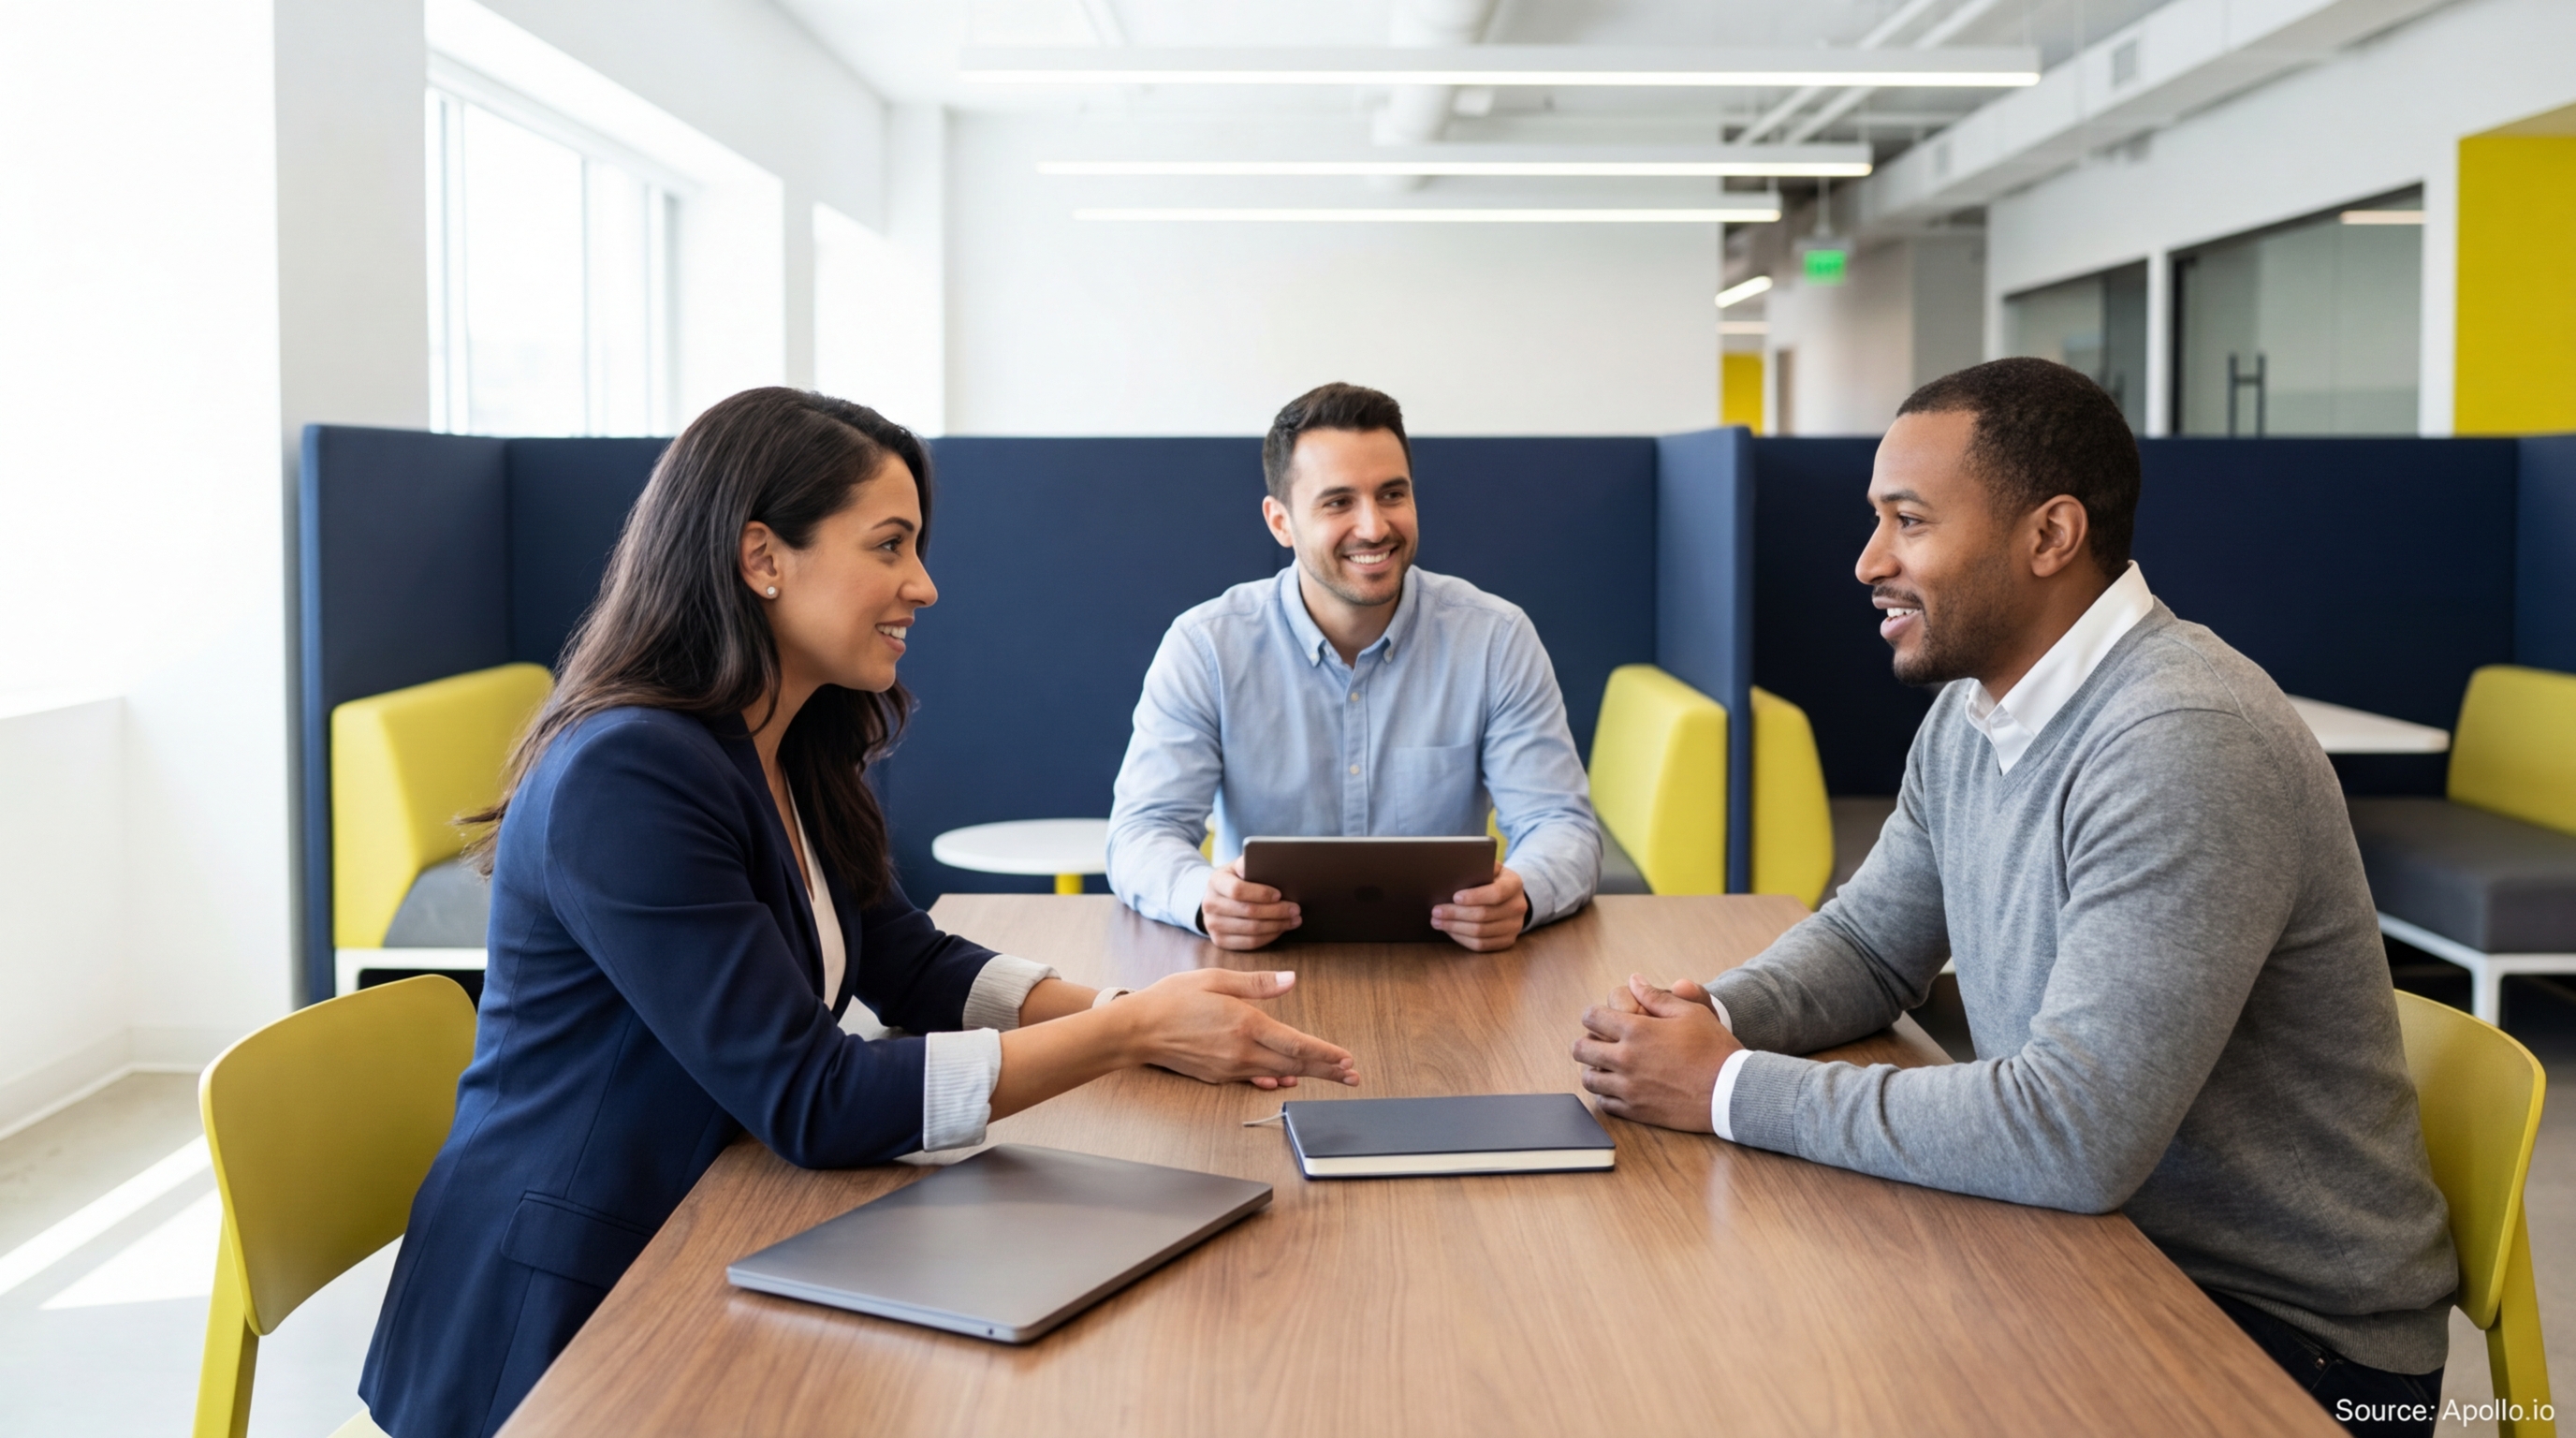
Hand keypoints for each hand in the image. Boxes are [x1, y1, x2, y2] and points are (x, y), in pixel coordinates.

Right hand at [1118, 968, 1357, 1088]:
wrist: (1137, 1029)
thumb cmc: (1173, 999)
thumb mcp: (1216, 980)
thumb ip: (1257, 983)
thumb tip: (1290, 980)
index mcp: (1246, 1024)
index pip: (1297, 1044)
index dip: (1326, 1054)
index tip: (1348, 1060)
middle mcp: (1242, 1052)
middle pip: (1294, 1065)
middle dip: (1327, 1070)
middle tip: (1353, 1075)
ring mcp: (1230, 1068)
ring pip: (1278, 1073)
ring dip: (1307, 1074)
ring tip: (1331, 1076)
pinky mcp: (1219, 1075)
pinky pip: (1255, 1078)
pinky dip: (1277, 1078)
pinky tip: (1287, 1080)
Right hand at [1201, 858, 1298, 950]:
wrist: (1217, 898)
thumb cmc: (1236, 879)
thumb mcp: (1239, 867)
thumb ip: (1250, 864)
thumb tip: (1267, 861)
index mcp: (1215, 881)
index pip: (1237, 890)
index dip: (1260, 894)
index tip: (1279, 894)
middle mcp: (1210, 904)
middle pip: (1248, 911)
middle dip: (1276, 911)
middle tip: (1296, 909)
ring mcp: (1212, 925)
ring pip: (1251, 930)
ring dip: (1277, 926)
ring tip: (1294, 920)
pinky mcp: (1219, 941)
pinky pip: (1249, 943)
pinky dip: (1269, 937)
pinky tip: (1281, 930)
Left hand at [1432, 863, 1528, 951]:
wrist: (1510, 897)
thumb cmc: (1492, 879)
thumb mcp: (1490, 868)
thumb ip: (1479, 866)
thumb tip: (1456, 870)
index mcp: (1514, 884)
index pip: (1496, 893)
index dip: (1475, 897)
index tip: (1454, 897)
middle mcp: (1518, 907)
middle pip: (1484, 915)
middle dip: (1456, 914)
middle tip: (1436, 911)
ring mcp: (1515, 926)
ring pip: (1481, 933)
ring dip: (1455, 928)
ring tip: (1437, 922)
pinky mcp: (1507, 941)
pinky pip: (1482, 945)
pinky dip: (1462, 939)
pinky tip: (1450, 931)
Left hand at [1571, 974, 1741, 1131]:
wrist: (1731, 1091)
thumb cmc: (1714, 1048)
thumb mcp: (1690, 1013)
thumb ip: (1656, 997)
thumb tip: (1634, 981)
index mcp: (1636, 1030)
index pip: (1591, 1017)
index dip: (1594, 1014)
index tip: (1601, 1018)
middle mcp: (1625, 1059)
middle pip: (1581, 1048)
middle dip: (1588, 1041)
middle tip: (1601, 1042)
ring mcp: (1628, 1087)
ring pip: (1589, 1078)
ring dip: (1594, 1069)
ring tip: (1609, 1066)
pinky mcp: (1636, 1110)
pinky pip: (1604, 1102)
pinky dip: (1606, 1093)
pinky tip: (1619, 1086)